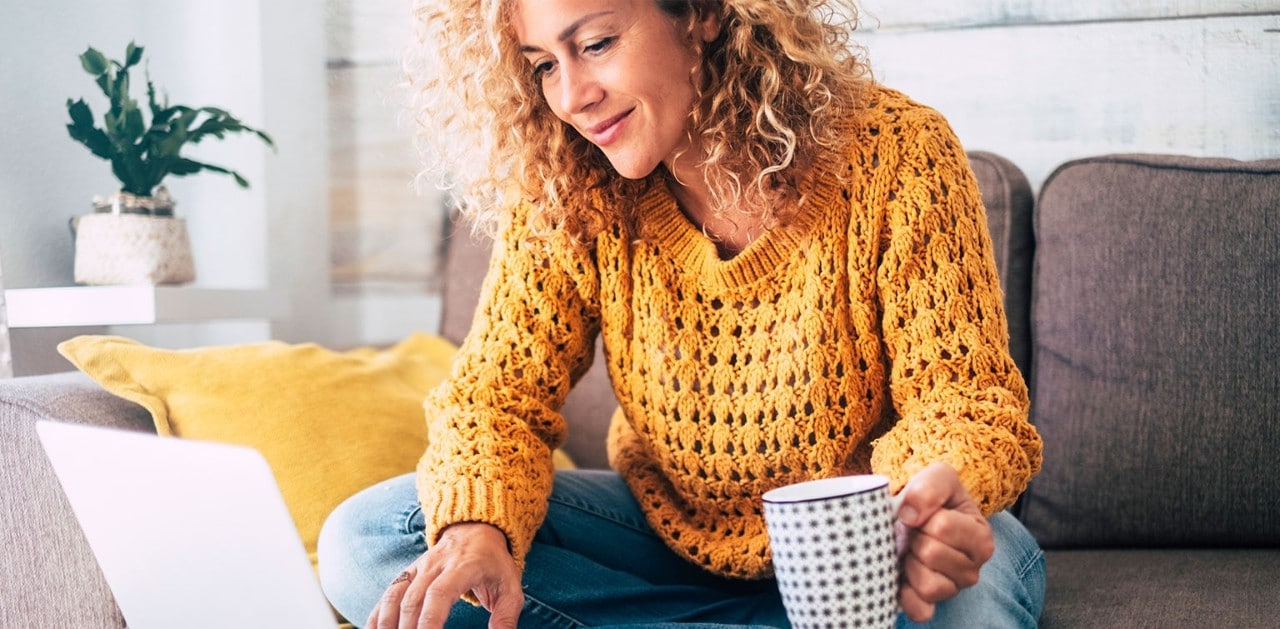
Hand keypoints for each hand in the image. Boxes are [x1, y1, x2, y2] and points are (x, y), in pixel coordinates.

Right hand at [367, 522, 523, 628]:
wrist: (477, 530)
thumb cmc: (495, 564)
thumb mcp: (510, 588)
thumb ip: (506, 617)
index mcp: (463, 567)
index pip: (439, 593)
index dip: (430, 619)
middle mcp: (436, 565)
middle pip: (413, 599)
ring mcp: (419, 568)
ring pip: (395, 595)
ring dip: (388, 623)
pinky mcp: (408, 573)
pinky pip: (388, 593)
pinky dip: (378, 614)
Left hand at [894, 462, 993, 622]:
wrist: (915, 514)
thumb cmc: (931, 497)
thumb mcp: (938, 476)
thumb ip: (930, 486)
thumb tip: (909, 515)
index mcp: (981, 537)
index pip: (943, 527)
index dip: (923, 516)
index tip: (923, 514)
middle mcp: (973, 568)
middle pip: (931, 554)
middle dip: (914, 538)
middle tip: (915, 533)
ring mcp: (953, 589)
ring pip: (929, 585)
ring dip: (910, 564)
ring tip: (911, 551)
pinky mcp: (931, 605)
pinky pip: (920, 610)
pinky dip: (906, 595)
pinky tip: (903, 575)